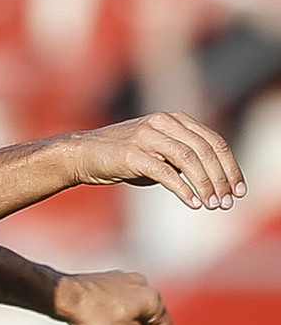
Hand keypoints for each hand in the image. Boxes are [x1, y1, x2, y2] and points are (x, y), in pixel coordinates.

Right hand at [69, 111, 245, 209]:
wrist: (84, 154)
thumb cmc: (123, 156)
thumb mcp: (159, 153)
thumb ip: (183, 160)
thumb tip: (216, 181)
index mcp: (173, 119)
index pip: (213, 140)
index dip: (231, 166)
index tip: (239, 190)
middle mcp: (162, 122)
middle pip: (205, 149)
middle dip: (222, 178)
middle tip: (228, 202)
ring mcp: (146, 135)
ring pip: (189, 158)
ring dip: (206, 184)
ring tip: (213, 204)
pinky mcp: (132, 153)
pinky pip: (165, 171)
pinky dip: (184, 189)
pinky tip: (193, 203)